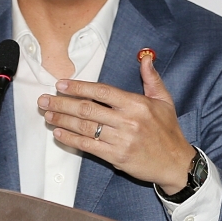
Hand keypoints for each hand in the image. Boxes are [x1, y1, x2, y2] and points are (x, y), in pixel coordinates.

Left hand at [38, 52, 196, 194]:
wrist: (176, 163)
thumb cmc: (168, 131)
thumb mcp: (165, 100)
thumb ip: (152, 78)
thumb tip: (145, 58)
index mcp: (137, 104)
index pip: (101, 92)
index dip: (79, 87)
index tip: (61, 84)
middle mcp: (128, 121)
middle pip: (88, 109)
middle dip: (62, 103)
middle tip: (45, 99)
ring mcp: (121, 140)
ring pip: (85, 128)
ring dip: (62, 120)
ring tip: (48, 114)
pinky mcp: (117, 157)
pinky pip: (88, 146)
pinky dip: (71, 139)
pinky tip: (59, 133)